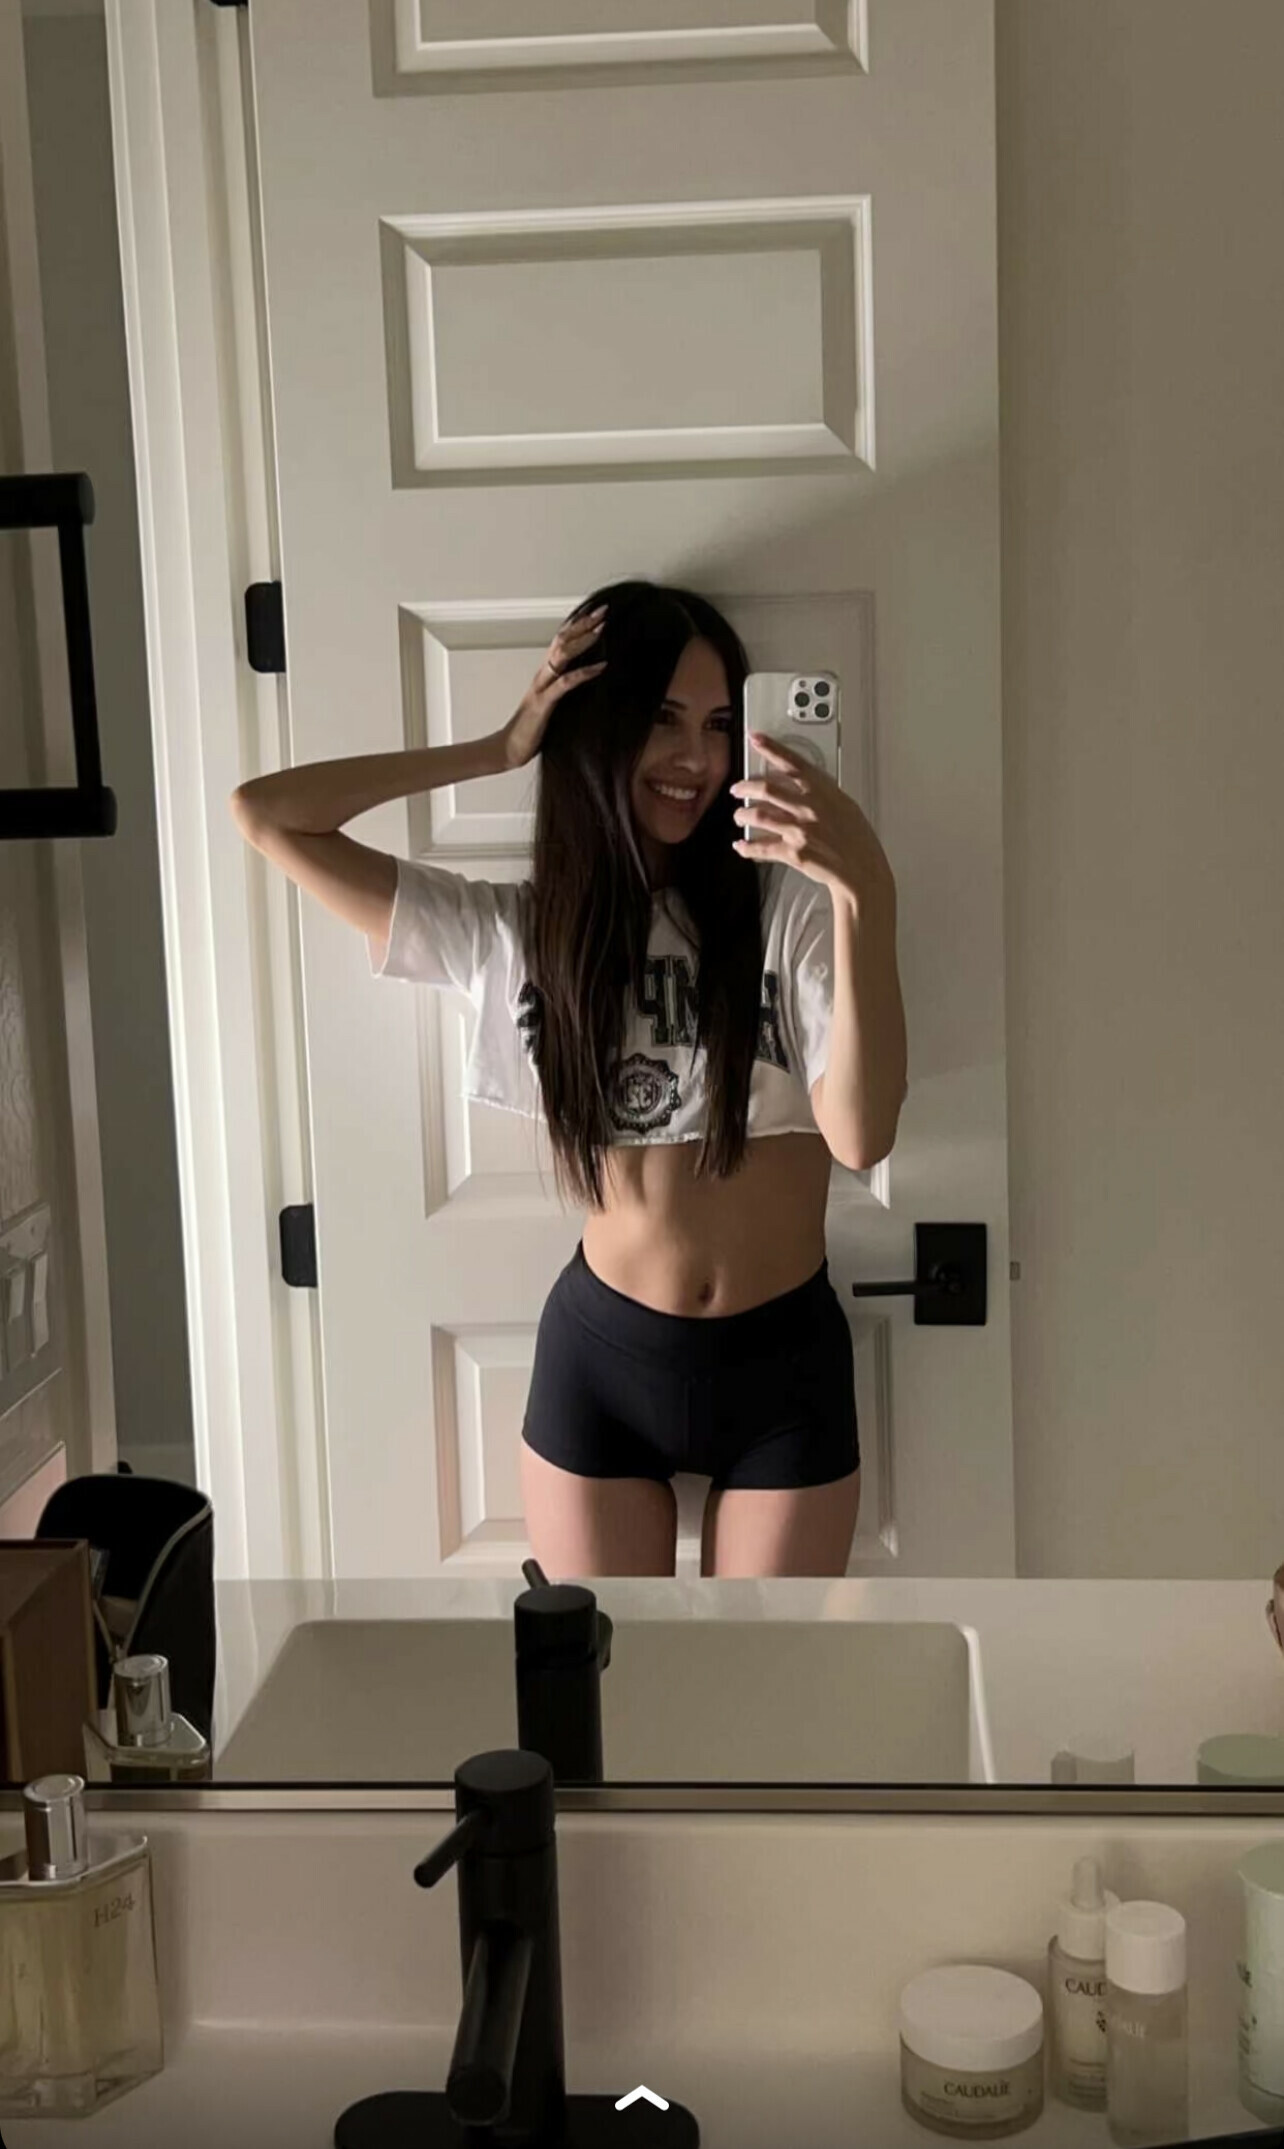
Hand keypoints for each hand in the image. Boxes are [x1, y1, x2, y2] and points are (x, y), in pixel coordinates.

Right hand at [499, 606, 607, 769]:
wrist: (509, 748)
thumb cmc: (532, 729)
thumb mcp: (552, 704)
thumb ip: (564, 690)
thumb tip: (585, 682)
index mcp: (545, 674)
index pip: (561, 640)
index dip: (577, 624)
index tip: (597, 612)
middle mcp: (542, 675)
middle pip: (561, 640)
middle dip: (583, 624)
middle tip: (604, 610)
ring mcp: (541, 687)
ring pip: (561, 655)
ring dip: (583, 640)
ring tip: (602, 629)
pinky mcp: (543, 703)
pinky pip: (565, 683)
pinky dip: (584, 673)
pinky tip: (602, 666)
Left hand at [729, 732, 894, 909]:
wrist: (863, 871)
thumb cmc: (857, 841)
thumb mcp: (846, 806)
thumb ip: (822, 793)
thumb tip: (802, 784)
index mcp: (823, 792)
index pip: (793, 762)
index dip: (771, 748)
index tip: (756, 739)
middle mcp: (810, 808)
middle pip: (766, 788)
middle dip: (745, 786)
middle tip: (737, 788)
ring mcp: (800, 830)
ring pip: (758, 815)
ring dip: (742, 815)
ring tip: (739, 816)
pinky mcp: (794, 853)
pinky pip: (761, 848)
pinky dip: (747, 847)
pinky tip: (741, 846)